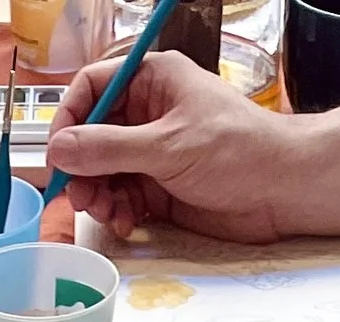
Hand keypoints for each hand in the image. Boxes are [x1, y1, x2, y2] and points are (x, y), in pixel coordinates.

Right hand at [44, 57, 291, 242]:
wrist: (281, 190)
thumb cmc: (237, 151)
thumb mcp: (166, 145)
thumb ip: (109, 148)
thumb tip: (61, 150)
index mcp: (152, 81)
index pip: (93, 88)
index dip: (69, 120)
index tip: (58, 154)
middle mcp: (149, 113)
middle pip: (92, 136)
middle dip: (82, 168)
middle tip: (80, 196)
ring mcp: (154, 152)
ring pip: (104, 171)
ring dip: (98, 195)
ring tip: (106, 213)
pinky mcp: (160, 187)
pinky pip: (123, 197)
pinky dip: (117, 211)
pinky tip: (125, 222)